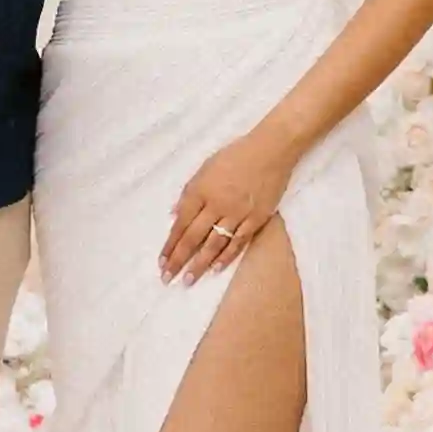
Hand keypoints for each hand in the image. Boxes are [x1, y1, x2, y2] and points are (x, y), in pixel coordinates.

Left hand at [161, 129, 294, 283]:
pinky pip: (238, 241)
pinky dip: (226, 256)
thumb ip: (189, 192)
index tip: (162, 262)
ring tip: (188, 280)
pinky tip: (215, 269)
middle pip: (193, 237)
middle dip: (179, 260)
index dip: (170, 244)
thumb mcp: (205, 167)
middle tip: (168, 278)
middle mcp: (217, 204)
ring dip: (199, 264)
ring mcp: (237, 213)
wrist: (271, 150)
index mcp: (201, 190)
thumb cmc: (235, 156)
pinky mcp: (256, 218)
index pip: (181, 223)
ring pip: (214, 244)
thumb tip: (174, 214)